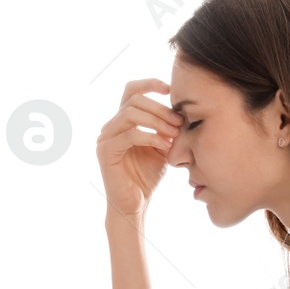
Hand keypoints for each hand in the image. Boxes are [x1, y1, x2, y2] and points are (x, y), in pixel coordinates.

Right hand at [97, 78, 182, 216]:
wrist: (135, 204)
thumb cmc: (147, 176)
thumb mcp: (162, 147)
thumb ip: (167, 128)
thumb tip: (184, 110)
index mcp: (123, 122)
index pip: (131, 91)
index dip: (150, 84)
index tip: (170, 89)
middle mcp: (111, 126)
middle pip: (133, 99)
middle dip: (160, 108)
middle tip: (179, 122)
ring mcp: (105, 138)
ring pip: (130, 113)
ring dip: (157, 121)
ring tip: (174, 134)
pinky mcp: (106, 152)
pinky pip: (130, 135)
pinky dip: (152, 137)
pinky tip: (166, 146)